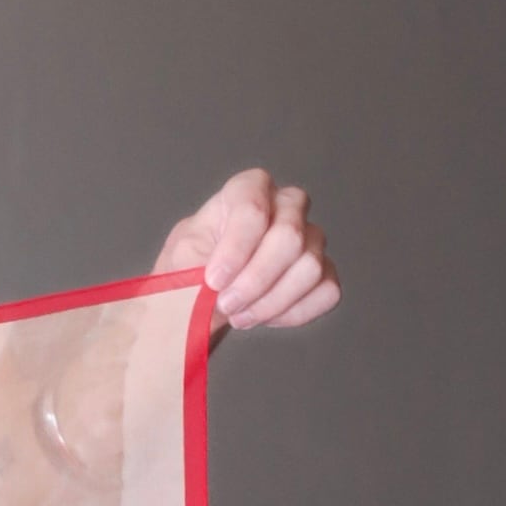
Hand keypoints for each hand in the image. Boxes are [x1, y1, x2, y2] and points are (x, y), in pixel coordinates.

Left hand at [156, 170, 339, 333]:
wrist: (200, 299)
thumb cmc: (190, 270)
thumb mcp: (180, 259)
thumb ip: (198, 263)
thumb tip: (221, 284)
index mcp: (248, 190)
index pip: (254, 208)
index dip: (236, 250)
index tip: (213, 281)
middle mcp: (286, 206)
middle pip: (290, 237)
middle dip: (255, 281)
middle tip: (226, 303)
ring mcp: (309, 238)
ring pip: (310, 268)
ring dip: (270, 302)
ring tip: (239, 314)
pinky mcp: (322, 272)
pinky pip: (326, 292)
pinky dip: (293, 313)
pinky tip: (265, 315)